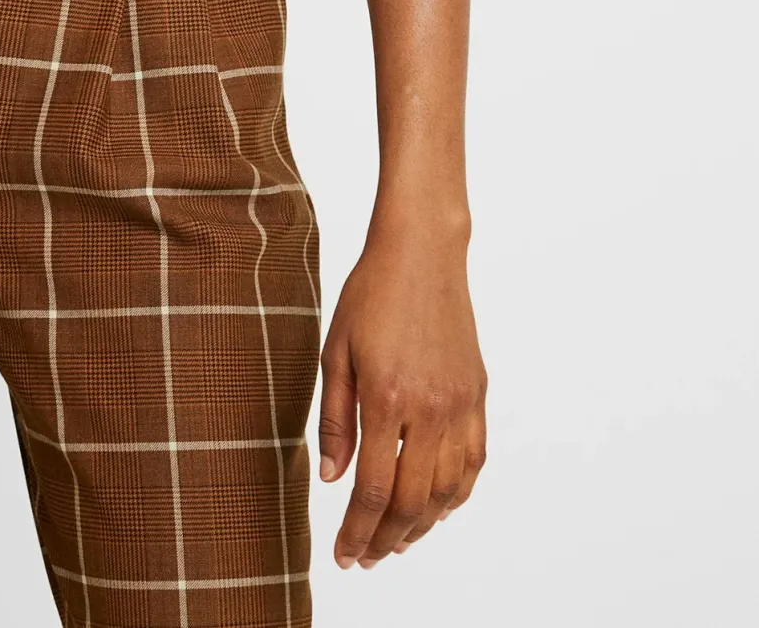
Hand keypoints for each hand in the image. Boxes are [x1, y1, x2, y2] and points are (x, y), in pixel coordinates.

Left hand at [318, 224, 486, 568]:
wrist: (423, 253)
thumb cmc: (371, 294)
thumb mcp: (336, 351)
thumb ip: (335, 419)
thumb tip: (333, 478)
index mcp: (387, 398)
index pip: (374, 490)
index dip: (357, 531)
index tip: (343, 555)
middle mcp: (430, 409)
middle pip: (413, 502)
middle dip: (387, 539)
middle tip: (366, 558)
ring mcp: (460, 404)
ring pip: (448, 490)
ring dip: (423, 525)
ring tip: (397, 540)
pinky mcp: (478, 394)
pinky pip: (474, 461)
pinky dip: (456, 494)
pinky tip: (437, 506)